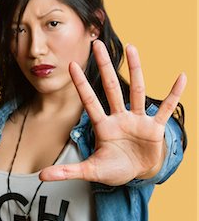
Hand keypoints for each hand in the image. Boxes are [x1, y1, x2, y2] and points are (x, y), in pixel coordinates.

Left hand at [39, 40, 186, 185]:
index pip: (89, 100)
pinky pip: (166, 108)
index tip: (72, 64)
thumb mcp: (90, 171)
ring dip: (136, 69)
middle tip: (97, 44)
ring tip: (132, 48)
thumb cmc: (114, 168)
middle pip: (111, 87)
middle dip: (104, 66)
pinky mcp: (154, 127)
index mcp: (103, 126)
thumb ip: (67, 171)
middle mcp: (119, 118)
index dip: (81, 84)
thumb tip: (40, 176)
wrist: (138, 173)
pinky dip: (174, 95)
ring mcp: (138, 120)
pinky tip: (181, 77)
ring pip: (137, 90)